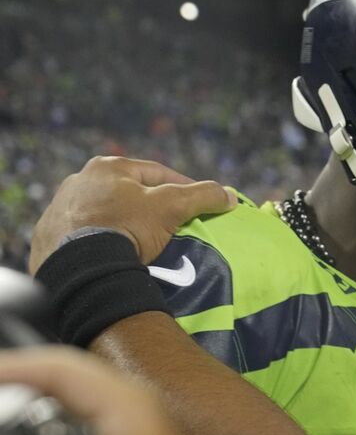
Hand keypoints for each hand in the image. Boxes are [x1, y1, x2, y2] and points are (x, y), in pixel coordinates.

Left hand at [30, 157, 235, 273]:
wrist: (81, 268)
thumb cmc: (128, 226)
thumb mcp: (172, 207)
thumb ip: (203, 196)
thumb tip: (229, 195)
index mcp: (107, 166)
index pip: (156, 173)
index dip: (183, 188)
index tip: (198, 205)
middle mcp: (78, 180)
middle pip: (128, 192)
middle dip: (149, 206)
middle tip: (170, 226)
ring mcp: (60, 208)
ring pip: (103, 213)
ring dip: (122, 222)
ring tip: (141, 244)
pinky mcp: (48, 236)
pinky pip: (82, 235)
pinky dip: (98, 241)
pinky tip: (111, 254)